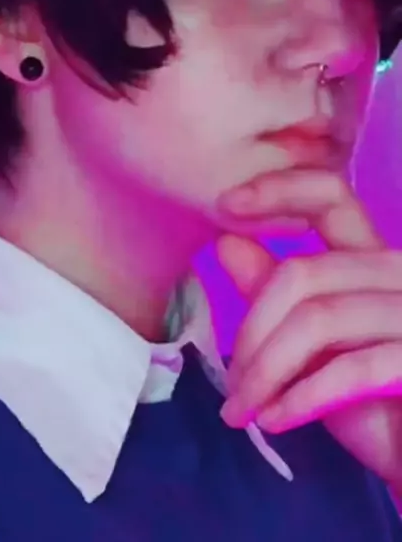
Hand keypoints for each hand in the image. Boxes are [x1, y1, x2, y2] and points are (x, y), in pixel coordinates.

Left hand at [216, 170, 401, 494]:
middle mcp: (398, 271)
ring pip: (317, 320)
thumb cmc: (371, 405)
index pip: (330, 197)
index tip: (225, 205)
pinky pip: (350, 369)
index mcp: (372, 257)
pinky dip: (302, 398)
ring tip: (243, 410)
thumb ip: (275, 295)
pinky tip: (276, 420)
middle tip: (231, 388)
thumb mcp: (312, 349)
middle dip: (252, 333)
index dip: (278, 190)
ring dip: (266, 373)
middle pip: (303, 274)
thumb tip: (227, 242)